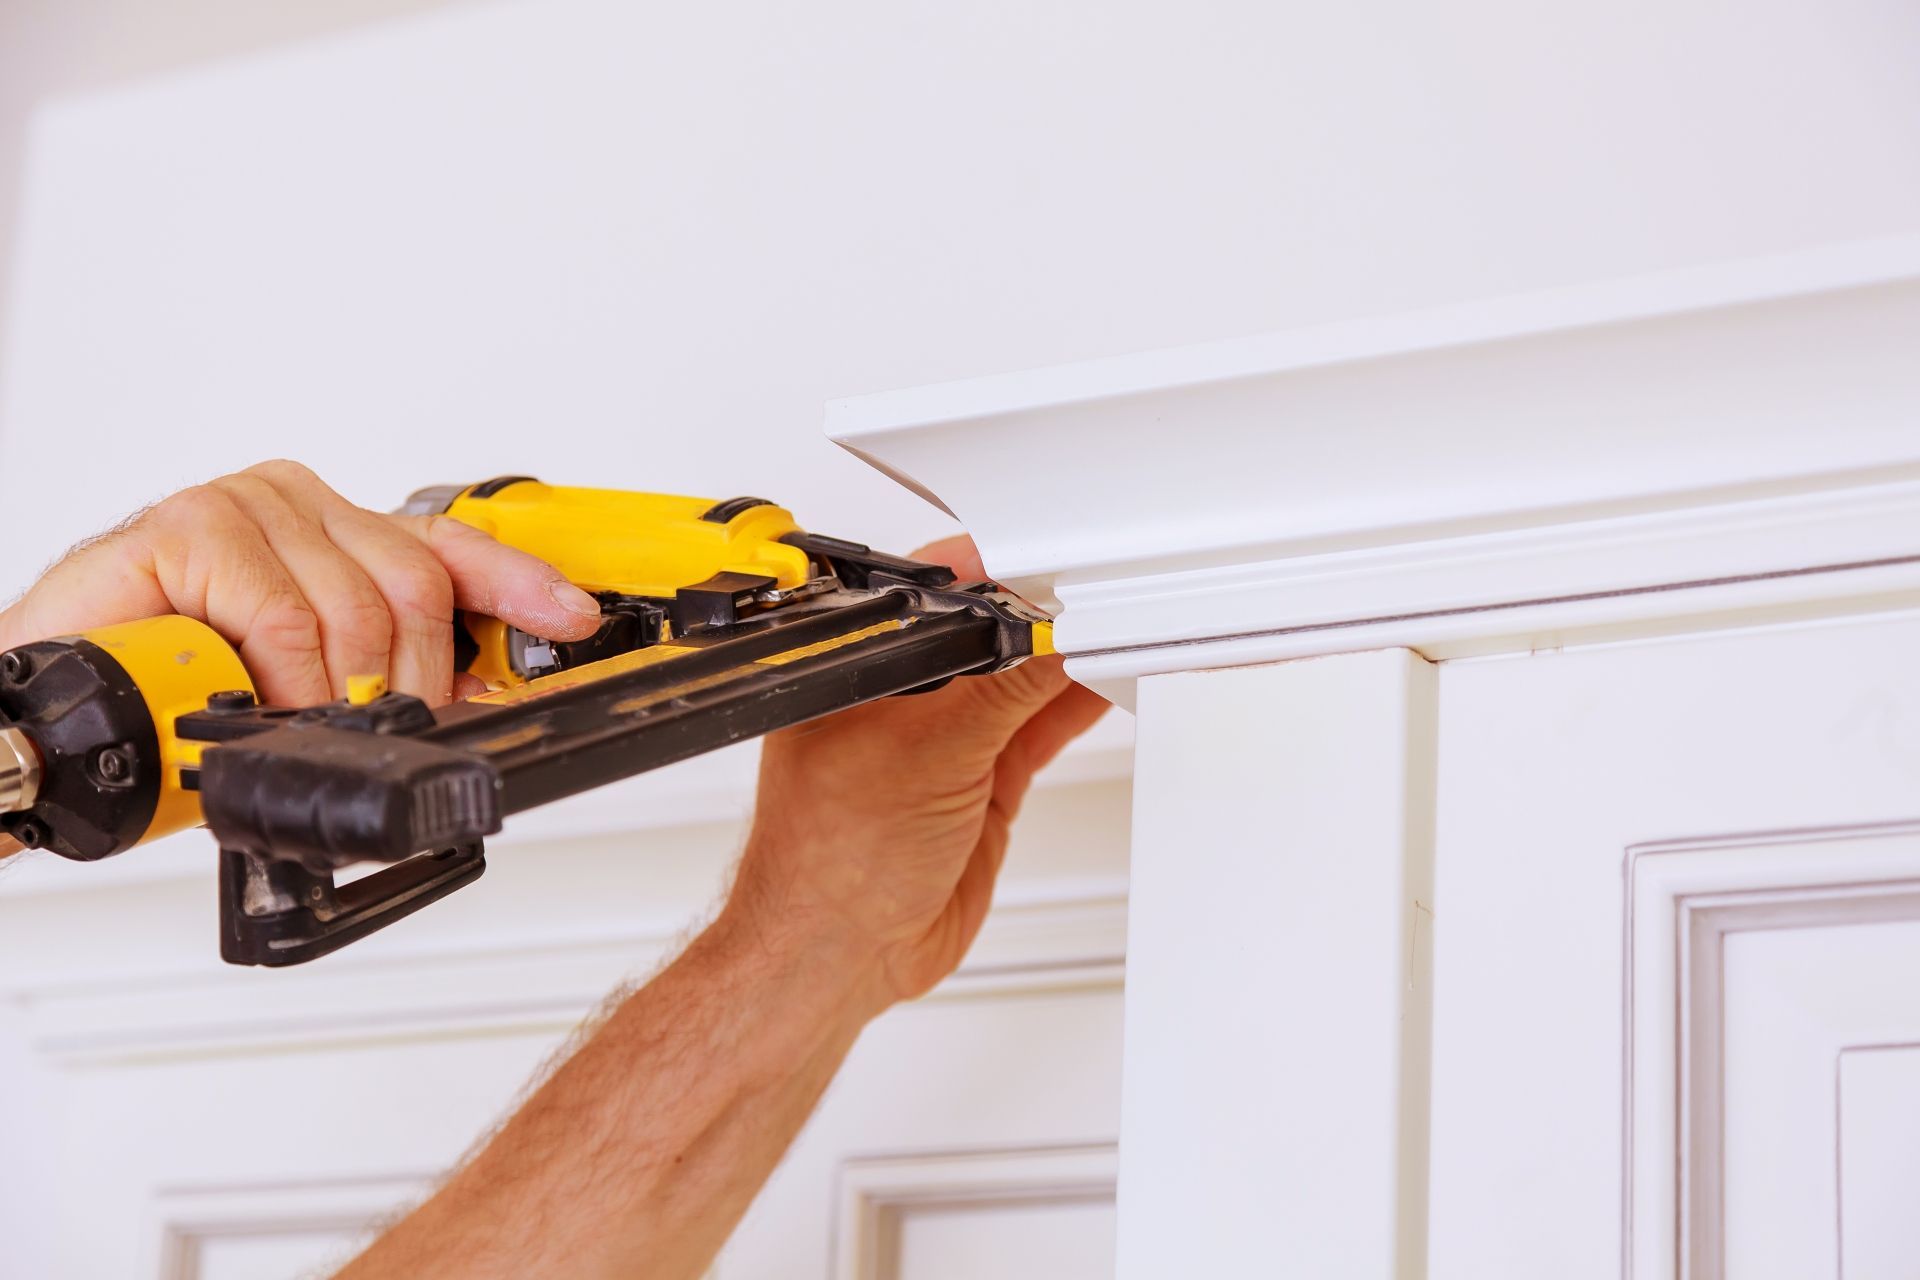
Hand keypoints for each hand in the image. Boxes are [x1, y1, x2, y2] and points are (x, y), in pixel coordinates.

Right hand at [0, 461, 600, 706]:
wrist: (63, 689)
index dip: (521, 583)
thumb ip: (379, 673)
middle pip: (416, 588)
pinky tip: (255, 697)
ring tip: (292, 719)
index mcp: (334, 531)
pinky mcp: (193, 525)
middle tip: (379, 729)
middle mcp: (300, 505)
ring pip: (356, 609)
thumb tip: (474, 701)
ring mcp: (247, 506)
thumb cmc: (173, 683)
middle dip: (413, 680)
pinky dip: (283, 679)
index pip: (450, 547)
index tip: (574, 616)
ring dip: (335, 694)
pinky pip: (284, 617)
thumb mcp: (301, 683)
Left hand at [724, 535, 1107, 1013]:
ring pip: (1023, 683)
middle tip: (1102, 600)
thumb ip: (1001, 693)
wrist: (840, 955)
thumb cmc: (828, 861)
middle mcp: (904, 698)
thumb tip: (1052, 640)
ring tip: (1121, 632)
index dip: (1002, 578)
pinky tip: (1107, 682)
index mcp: (863, 666)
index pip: (944, 598)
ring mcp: (946, 742)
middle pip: (993, 637)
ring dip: (1070, 662)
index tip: (1057, 569)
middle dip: (1046, 618)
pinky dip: (1076, 708)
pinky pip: (1038, 730)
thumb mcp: (929, 754)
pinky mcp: (980, 783)